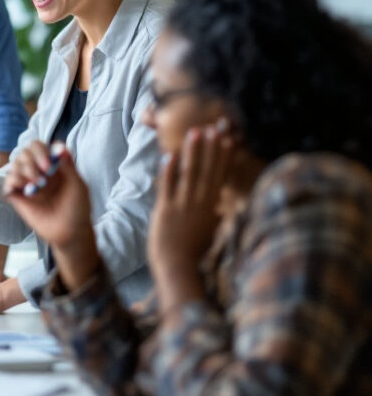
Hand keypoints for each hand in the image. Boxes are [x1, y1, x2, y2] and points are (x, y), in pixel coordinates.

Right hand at [4, 143, 91, 251]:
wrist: (70, 232)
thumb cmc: (77, 209)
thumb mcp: (78, 185)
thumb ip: (68, 166)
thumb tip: (59, 146)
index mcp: (51, 166)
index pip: (38, 147)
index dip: (41, 150)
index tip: (49, 164)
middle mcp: (37, 172)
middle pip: (24, 152)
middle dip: (33, 159)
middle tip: (45, 173)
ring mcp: (27, 184)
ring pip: (15, 164)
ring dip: (26, 169)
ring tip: (38, 184)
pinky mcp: (19, 198)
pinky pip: (8, 182)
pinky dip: (14, 180)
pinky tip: (26, 189)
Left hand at [147, 121, 233, 283]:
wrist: (177, 269)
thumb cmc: (191, 254)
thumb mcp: (208, 234)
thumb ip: (213, 219)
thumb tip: (219, 211)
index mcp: (211, 208)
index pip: (220, 176)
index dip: (224, 157)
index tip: (229, 139)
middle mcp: (200, 204)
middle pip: (208, 170)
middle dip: (212, 147)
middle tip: (215, 126)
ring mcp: (183, 206)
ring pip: (190, 173)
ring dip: (193, 152)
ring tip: (195, 132)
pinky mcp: (166, 210)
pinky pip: (168, 186)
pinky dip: (170, 170)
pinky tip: (170, 154)